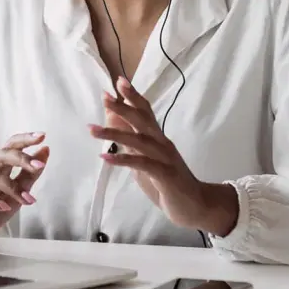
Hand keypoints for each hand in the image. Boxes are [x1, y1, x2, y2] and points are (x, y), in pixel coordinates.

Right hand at [0, 132, 49, 240]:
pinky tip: (3, 207)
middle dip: (22, 158)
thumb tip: (45, 150)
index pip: (10, 145)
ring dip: (12, 187)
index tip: (42, 136)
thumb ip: (29, 176)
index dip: (25, 139)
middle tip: (39, 166)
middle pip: (1, 154)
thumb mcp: (15, 197)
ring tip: (26, 200)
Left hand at [88, 77, 237, 236]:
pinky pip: (142, 164)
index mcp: (158, 139)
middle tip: (105, 96)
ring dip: (114, 134)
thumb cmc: (168, 184)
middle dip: (123, 107)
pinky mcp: (165, 175)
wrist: (196, 206)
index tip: (118, 82)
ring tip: (92, 129)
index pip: (146, 112)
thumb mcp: (145, 162)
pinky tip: (105, 157)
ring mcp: (165, 158)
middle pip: (143, 120)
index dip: (133, 97)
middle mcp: (162, 143)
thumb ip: (131, 145)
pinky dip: (123, 159)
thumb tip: (114, 128)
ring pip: (139, 141)